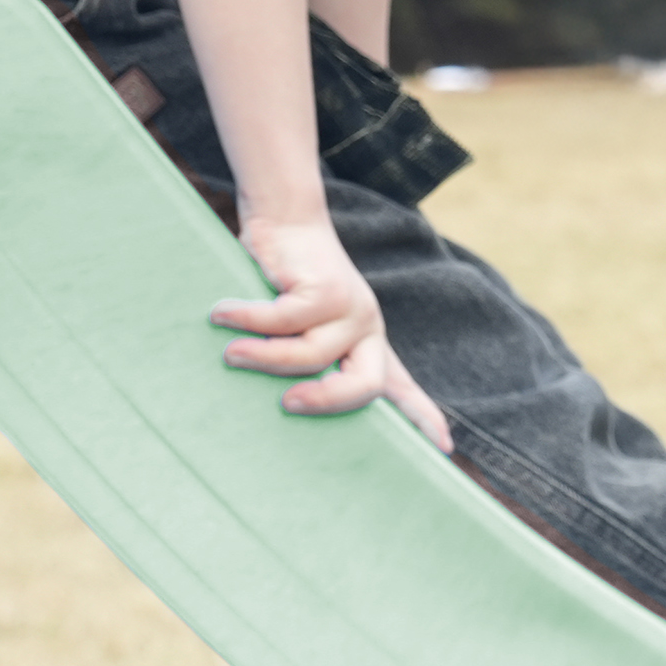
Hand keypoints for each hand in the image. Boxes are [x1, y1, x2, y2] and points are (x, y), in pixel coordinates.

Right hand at [212, 214, 451, 453]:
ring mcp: (352, 308)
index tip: (444, 447)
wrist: (285, 218)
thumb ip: (299, 359)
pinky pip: (281, 322)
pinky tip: (221, 314)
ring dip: (262, 358)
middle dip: (325, 402)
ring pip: (310, 357)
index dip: (422, 418)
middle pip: (365, 387)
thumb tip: (277, 405)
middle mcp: (368, 328)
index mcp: (366, 344)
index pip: (400, 387)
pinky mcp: (327, 290)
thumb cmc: (283, 281)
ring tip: (231, 354)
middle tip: (287, 405)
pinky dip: (246, 320)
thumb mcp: (297, 328)